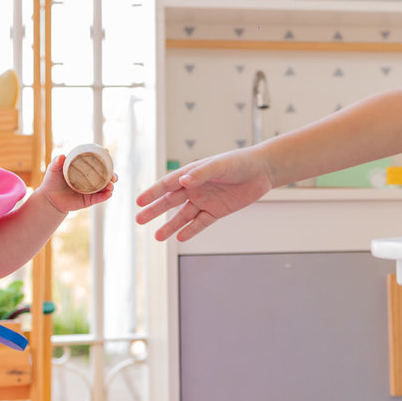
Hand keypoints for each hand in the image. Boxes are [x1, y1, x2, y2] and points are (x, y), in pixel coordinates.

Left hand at [40, 154, 116, 212]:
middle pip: (105, 176)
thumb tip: (62, 156)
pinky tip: (109, 193)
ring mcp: (91, 190)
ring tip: (110, 185)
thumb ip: (57, 162)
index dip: (104, 158)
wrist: (49, 198)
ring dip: (110, 186)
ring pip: (105, 187)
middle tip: (112, 176)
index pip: (97, 163)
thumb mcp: (53, 169)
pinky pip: (100, 198)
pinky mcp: (89, 200)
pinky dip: (105, 196)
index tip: (106, 152)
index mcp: (84, 169)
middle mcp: (90, 179)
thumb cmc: (52, 181)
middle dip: (112, 175)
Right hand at [135, 148, 274, 240]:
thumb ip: (201, 174)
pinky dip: (190, 230)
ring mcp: (206, 200)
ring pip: (183, 216)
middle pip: (171, 201)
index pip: (168, 184)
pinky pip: (200, 223)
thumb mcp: (220, 165)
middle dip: (155, 210)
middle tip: (139, 219)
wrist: (262, 171)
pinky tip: (179, 237)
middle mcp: (196, 188)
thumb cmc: (240, 162)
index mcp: (192, 174)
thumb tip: (182, 182)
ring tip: (157, 237)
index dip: (153, 193)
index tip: (139, 201)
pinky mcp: (217, 211)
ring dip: (170, 226)